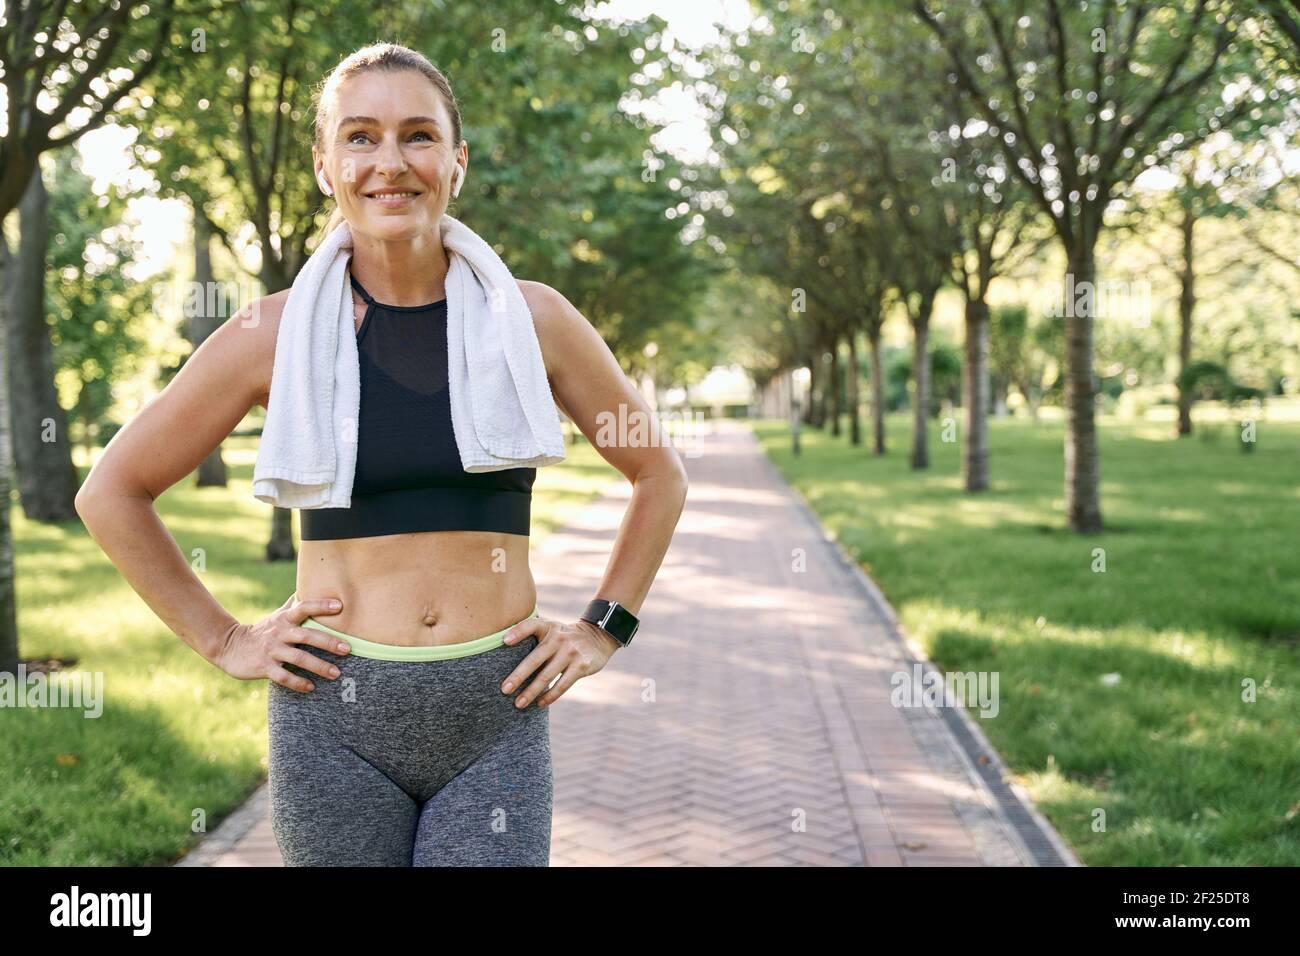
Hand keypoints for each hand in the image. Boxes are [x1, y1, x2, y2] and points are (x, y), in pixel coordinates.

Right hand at [213, 593, 352, 693]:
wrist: (229, 646)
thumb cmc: (263, 630)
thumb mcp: (278, 615)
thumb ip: (295, 604)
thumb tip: (311, 584)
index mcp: (284, 619)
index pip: (304, 607)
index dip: (321, 606)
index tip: (340, 606)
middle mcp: (279, 633)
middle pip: (306, 636)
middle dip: (328, 642)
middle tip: (348, 649)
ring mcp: (271, 650)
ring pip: (298, 658)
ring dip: (318, 667)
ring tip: (336, 673)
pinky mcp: (263, 667)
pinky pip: (283, 677)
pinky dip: (298, 683)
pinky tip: (311, 687)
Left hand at [499, 617, 619, 709]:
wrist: (597, 637)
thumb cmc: (563, 636)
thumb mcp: (551, 628)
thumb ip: (531, 633)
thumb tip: (502, 646)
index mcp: (548, 627)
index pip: (531, 625)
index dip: (518, 632)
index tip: (504, 641)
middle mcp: (559, 638)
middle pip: (535, 659)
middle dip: (518, 676)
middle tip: (504, 690)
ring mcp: (571, 652)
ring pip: (547, 676)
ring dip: (531, 692)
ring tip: (519, 703)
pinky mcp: (581, 666)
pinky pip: (562, 685)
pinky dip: (550, 696)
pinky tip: (540, 703)